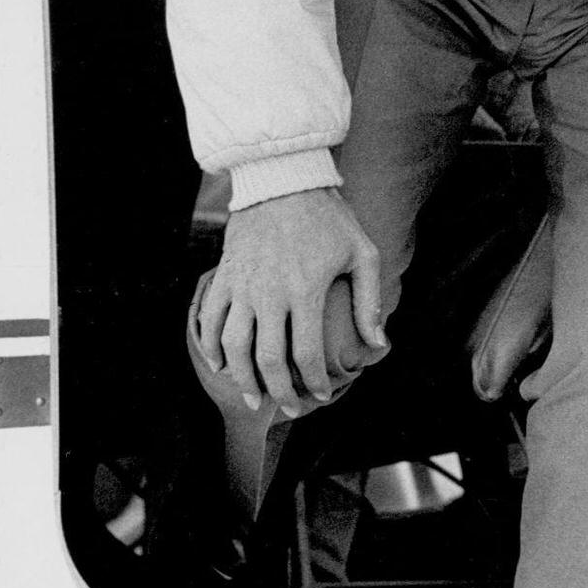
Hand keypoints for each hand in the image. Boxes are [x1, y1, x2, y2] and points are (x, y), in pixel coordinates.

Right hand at [195, 188, 387, 415]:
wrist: (284, 180)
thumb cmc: (329, 217)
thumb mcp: (362, 253)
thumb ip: (369, 301)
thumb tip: (378, 344)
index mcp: (305, 291)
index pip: (306, 354)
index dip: (312, 383)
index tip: (320, 396)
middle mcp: (269, 293)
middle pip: (268, 359)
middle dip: (279, 391)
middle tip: (289, 408)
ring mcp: (242, 285)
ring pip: (234, 345)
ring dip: (241, 377)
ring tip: (252, 396)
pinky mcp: (225, 275)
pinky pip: (210, 318)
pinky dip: (211, 345)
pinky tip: (219, 364)